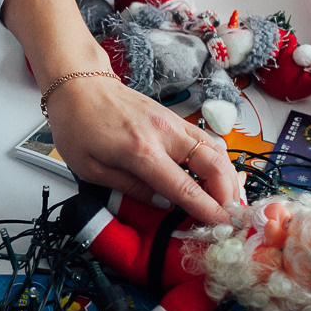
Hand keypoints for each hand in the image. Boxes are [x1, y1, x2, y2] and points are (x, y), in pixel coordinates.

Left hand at [0, 0, 241, 225]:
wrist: (79, 84)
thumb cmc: (78, 127)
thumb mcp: (90, 169)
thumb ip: (128, 188)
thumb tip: (160, 204)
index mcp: (141, 152)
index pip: (183, 186)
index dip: (206, 208)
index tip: (222, 225)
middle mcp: (164, 134)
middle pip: (213, 164)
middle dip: (229, 192)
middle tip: (231, 215)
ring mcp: (173, 122)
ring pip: (216, 149)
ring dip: (229, 176)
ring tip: (229, 200)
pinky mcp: (174, 117)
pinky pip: (206, 139)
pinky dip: (218, 160)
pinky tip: (218, 176)